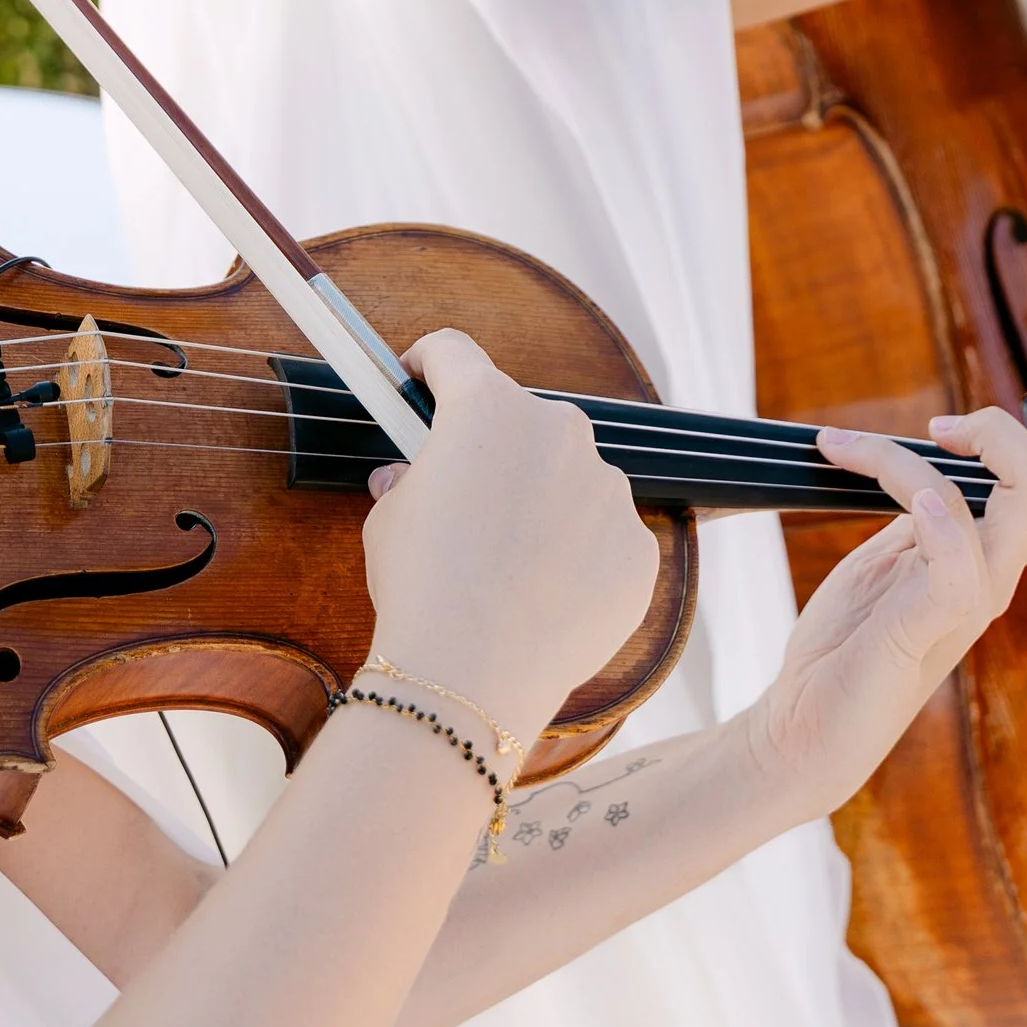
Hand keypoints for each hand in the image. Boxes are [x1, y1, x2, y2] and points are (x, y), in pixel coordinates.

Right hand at [362, 332, 654, 757]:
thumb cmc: (422, 587)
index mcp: (487, 408)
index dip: (427, 364)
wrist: (473, 673)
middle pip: (520, 420)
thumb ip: (409, 480)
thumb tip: (411, 479)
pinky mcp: (637, 547)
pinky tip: (543, 596)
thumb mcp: (389, 518)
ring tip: (506, 565)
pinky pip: (604, 536)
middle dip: (492, 449)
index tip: (418, 380)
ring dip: (542, 503)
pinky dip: (578, 555)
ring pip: (570, 479)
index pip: (453, 353)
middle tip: (463, 501)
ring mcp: (608, 489)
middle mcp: (559, 431)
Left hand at [748, 408, 1026, 819]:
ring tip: (856, 449)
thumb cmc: (846, 646)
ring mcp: (964, 607)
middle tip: (939, 427)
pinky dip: (937, 521)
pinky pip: (957, 568)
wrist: (802, 729)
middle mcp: (990, 583)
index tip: (984, 418)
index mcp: (986, 564)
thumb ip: (920, 521)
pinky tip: (906, 502)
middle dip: (1005, 434)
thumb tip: (928, 470)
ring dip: (927, 459)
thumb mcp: (889, 563)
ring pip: (1014, 509)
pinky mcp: (922, 629)